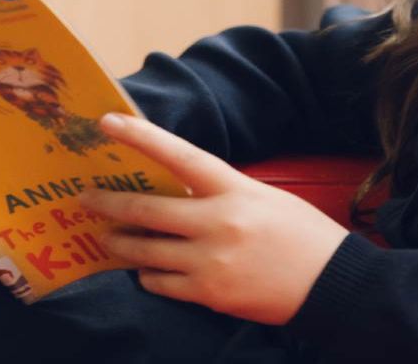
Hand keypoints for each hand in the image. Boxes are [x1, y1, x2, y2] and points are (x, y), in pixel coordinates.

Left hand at [74, 113, 352, 325]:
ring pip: (144, 251)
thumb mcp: (263, 198)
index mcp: (234, 188)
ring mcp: (211, 261)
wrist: (333, 283)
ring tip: (108, 239)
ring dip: (120, 245)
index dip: (140, 136)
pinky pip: (159, 284)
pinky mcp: (209, 295)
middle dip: (108, 204)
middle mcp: (218, 222)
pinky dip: (148, 276)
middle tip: (85, 198)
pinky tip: (147, 271)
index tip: (108, 122)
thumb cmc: (302, 235)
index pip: (179, 155)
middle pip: (146, 209)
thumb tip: (179, 192)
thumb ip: (221, 193)